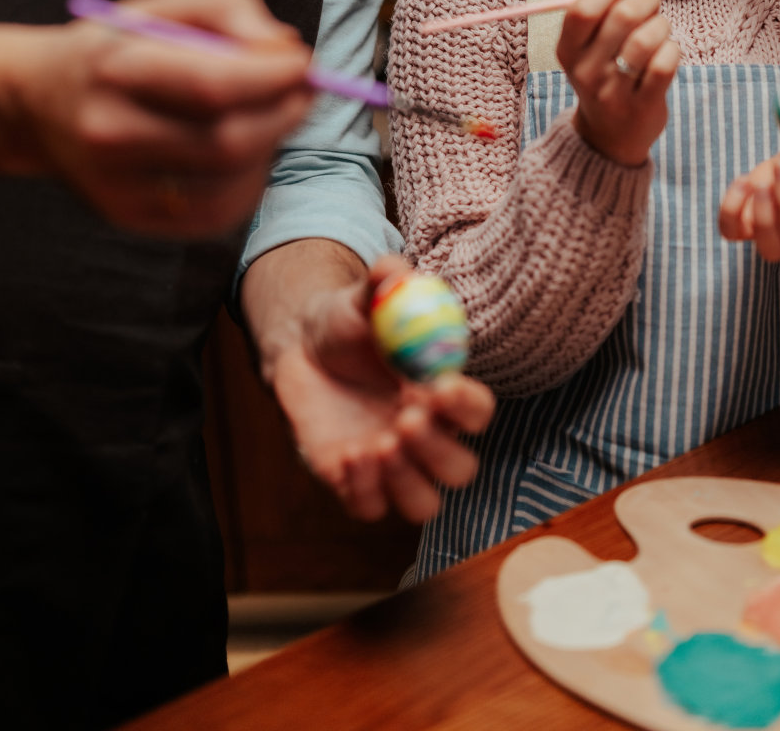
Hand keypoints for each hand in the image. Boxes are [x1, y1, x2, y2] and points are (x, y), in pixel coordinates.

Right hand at [6, 0, 314, 235]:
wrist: (40, 104)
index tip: (305, 64)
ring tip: (268, 117)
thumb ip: (233, 11)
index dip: (273, 78)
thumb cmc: (119, 47)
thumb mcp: (167, 6)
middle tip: (304, 92)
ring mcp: (118, 185)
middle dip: (284, 115)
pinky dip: (249, 182)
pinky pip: (217, 213)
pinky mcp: (132, 219)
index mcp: (114, 67)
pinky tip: (245, 153)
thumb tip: (287, 47)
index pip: (212, 85)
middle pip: (227, 141)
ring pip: (229, 182)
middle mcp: (110, 132)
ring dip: (271, 148)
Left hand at [267, 255, 494, 523]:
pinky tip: (346, 455)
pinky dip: (363, 491)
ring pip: (424, 505)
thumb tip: (394, 270)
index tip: (439, 385)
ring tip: (377, 444)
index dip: (467, 406)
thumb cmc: (347, 323)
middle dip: (438, 451)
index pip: (477, 412)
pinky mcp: (355, 483)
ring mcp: (392, 465)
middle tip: (405, 420)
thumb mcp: (361, 297)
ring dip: (407, 482)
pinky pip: (370, 508)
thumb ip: (383, 281)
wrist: (301, 351)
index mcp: (442, 392)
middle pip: (459, 469)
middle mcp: (426, 435)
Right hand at [558, 0, 680, 166]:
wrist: (609, 137)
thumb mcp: (587, 42)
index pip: (582, 9)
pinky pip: (664, 65)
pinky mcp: (642, 105)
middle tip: (652, 2)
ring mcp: (613, 90)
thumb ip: (596, 0)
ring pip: (647, 39)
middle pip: (622, 17)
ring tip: (660, 28)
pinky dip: (672, 49)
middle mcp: (585, 71)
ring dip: (661, 24)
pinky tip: (666, 51)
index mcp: (567, 50)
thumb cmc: (602, 74)